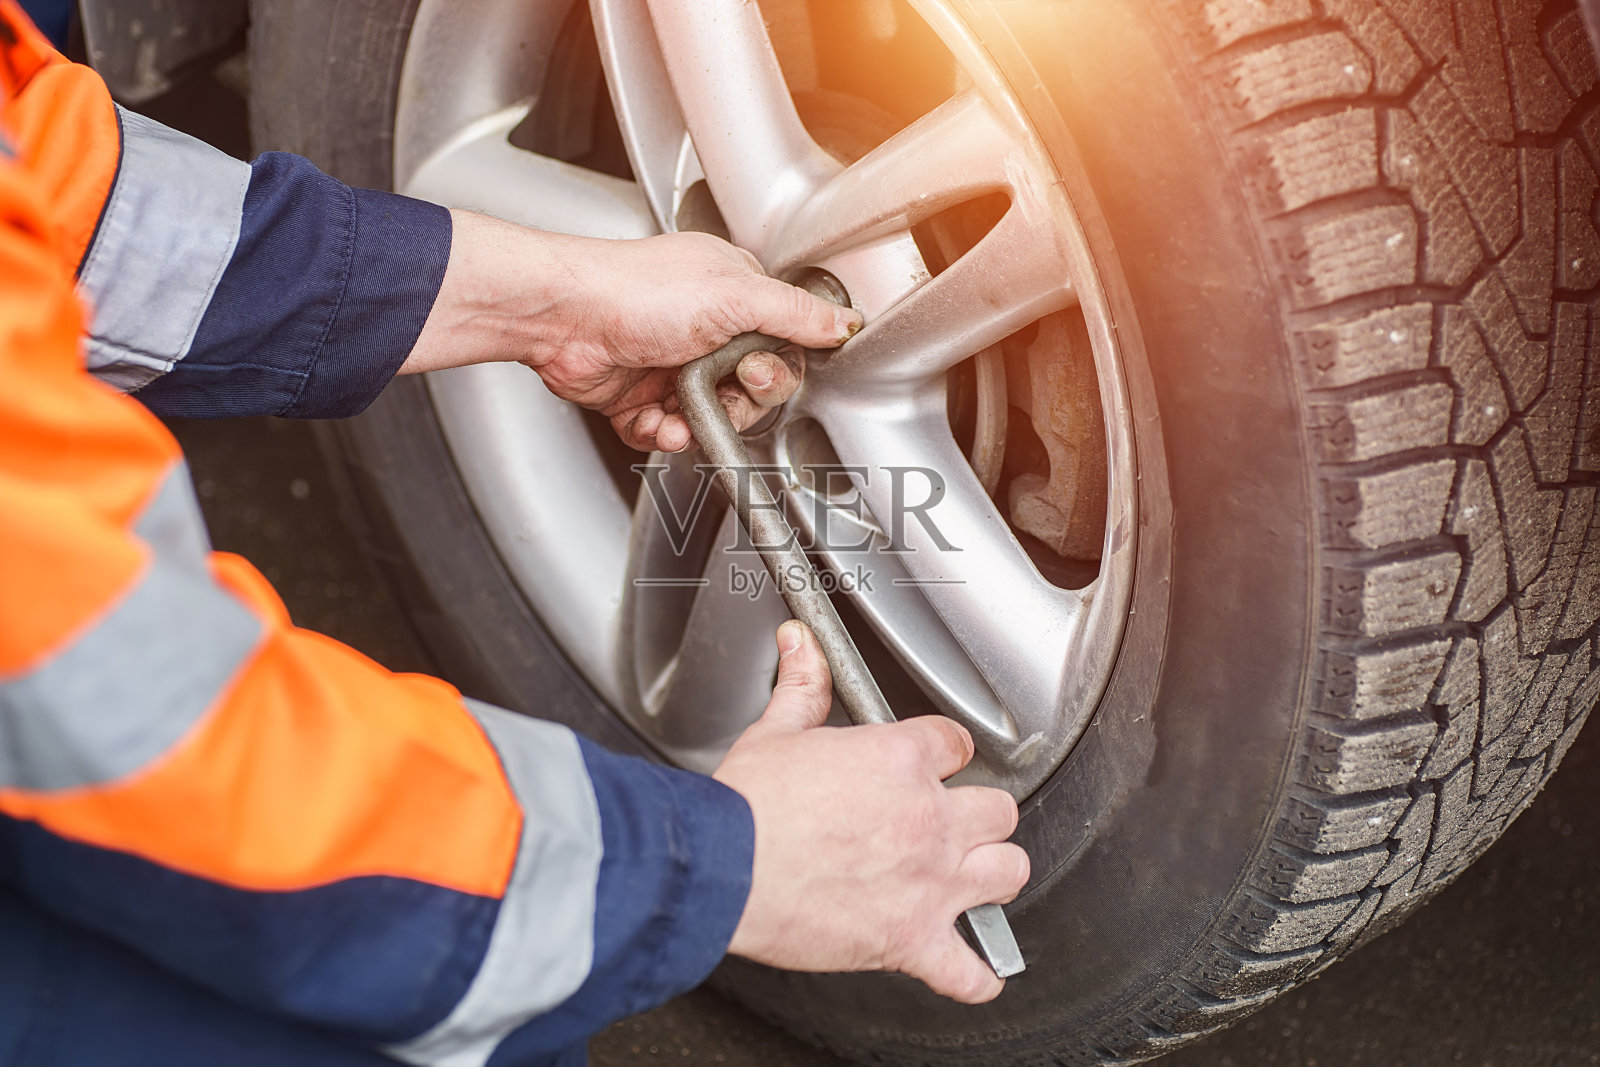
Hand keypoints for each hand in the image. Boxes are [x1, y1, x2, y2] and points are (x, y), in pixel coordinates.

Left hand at [403, 212, 861, 451]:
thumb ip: (796, 314)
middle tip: (725, 386)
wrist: (564, 318)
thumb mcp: (736, 295)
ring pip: (713, 417)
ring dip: (702, 423)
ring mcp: (672, 364)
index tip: (760, 370)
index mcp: (735, 294)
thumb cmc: (634, 290)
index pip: (783, 344)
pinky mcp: (641, 398)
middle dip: (740, 400)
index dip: (777, 368)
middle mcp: (706, 328)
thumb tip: (844, 324)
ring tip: (680, 410)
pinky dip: (665, 434)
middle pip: (751, 390)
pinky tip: (656, 420)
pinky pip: (671, 434)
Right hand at [714, 621, 1029, 1003]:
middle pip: (998, 808)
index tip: (933, 763)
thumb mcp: (775, 733)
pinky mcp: (911, 939)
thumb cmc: (746, 809)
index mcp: (899, 761)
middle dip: (980, 814)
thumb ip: (801, 689)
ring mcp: (929, 881)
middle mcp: (928, 819)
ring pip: (1009, 872)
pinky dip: (976, 977)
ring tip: (975, 878)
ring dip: (994, 875)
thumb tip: (800, 648)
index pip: (955, 744)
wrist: (723, 870)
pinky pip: (969, 969)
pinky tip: (975, 973)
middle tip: (954, 822)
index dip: (945, 753)